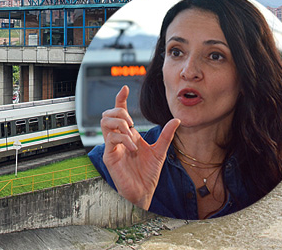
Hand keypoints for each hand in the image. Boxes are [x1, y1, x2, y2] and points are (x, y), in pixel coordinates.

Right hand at [100, 86, 179, 209]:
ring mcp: (111, 146)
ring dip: (119, 124)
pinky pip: (111, 139)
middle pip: (107, 114)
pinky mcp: (109, 155)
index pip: (119, 113)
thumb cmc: (148, 173)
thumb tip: (176, 120)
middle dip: (119, 111)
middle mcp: (117, 138)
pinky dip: (124, 139)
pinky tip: (134, 147)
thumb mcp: (161, 151)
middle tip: (132, 121)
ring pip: (104, 123)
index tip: (125, 89)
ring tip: (132, 134)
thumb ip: (166, 135)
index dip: (120, 99)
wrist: (144, 191)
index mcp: (127, 135)